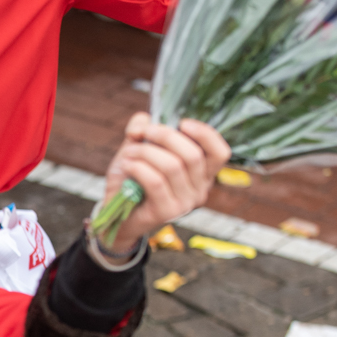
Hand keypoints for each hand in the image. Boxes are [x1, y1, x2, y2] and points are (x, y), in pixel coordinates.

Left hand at [102, 112, 229, 251]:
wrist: (116, 213)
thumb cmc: (133, 178)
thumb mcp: (139, 147)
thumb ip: (142, 129)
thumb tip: (142, 123)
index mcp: (202, 173)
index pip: (220, 153)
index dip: (205, 134)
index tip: (182, 122)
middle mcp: (200, 190)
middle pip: (192, 155)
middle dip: (165, 136)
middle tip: (141, 134)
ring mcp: (185, 204)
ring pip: (172, 166)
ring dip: (145, 152)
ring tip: (128, 152)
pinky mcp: (167, 212)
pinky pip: (156, 182)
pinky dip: (138, 167)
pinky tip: (126, 165)